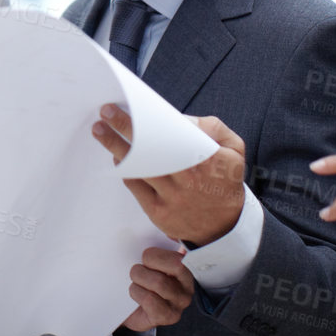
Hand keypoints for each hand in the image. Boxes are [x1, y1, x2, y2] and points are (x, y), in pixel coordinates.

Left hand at [94, 106, 247, 245]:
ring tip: (101, 131)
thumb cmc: (225, 182)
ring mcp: (170, 198)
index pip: (170, 135)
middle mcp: (186, 179)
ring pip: (137, 168)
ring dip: (116, 148)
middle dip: (123, 130)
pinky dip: (124, 170)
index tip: (128, 108)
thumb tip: (180, 119)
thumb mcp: (234, 150)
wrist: (224, 227)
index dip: (146, 121)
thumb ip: (212, 128)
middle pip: (147, 150)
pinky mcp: (158, 213)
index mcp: (205, 160)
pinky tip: (117, 157)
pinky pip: (135, 186)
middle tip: (105, 114)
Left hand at [122, 247, 194, 330]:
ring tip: (136, 281)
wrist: (128, 308)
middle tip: (138, 269)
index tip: (145, 256)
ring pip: (159, 282)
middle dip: (150, 263)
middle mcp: (187, 288)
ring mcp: (179, 304)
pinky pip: (150, 300)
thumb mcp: (149, 262)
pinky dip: (137, 293)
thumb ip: (157, 249)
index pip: (179, 258)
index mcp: (186, 271)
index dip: (158, 255)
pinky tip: (136, 294)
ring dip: (139, 279)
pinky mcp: (168, 317)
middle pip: (174, 266)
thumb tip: (165, 233)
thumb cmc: (141, 280)